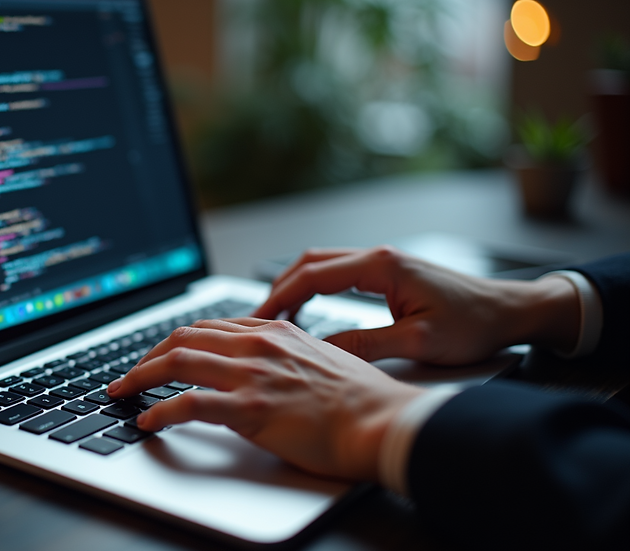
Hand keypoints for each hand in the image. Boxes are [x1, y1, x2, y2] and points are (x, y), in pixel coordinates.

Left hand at [106, 318, 424, 480]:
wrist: (384, 422)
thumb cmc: (362, 400)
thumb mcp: (320, 360)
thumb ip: (285, 357)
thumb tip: (263, 371)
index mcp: (274, 331)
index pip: (210, 326)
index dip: (176, 341)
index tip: (160, 356)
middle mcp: (258, 344)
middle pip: (184, 336)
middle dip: (147, 355)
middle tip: (129, 374)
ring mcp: (252, 374)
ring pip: (176, 361)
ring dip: (138, 377)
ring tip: (119, 392)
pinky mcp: (250, 408)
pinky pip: (188, 403)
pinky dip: (160, 411)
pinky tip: (148, 421)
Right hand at [253, 246, 580, 364]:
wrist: (510, 311)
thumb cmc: (474, 324)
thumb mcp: (418, 343)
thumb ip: (366, 345)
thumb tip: (322, 351)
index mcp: (383, 266)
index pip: (314, 275)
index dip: (280, 298)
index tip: (258, 319)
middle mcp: (379, 257)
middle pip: (310, 263)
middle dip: (278, 290)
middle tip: (256, 320)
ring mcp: (383, 262)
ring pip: (321, 265)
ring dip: (294, 287)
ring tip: (273, 317)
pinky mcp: (388, 273)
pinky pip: (337, 274)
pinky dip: (313, 289)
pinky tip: (305, 310)